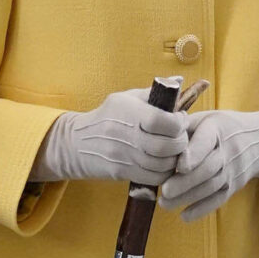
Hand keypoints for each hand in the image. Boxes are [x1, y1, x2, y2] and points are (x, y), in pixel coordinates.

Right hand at [33, 86, 189, 187]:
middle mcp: (125, 135)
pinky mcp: (124, 172)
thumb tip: (179, 80)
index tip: (180, 119)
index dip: (178, 122)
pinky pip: (154, 178)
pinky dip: (165, 172)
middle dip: (181, 142)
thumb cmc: (108, 116)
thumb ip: (153, 93)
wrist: (77, 143)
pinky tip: (163, 162)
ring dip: (175, 158)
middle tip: (180, 137)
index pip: (162, 121)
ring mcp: (124, 156)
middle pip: (166, 146)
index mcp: (128, 112)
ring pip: (163, 165)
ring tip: (173, 150)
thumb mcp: (125, 98)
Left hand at [160, 109, 258, 219]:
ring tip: (164, 203)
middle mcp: (228, 150)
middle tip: (164, 191)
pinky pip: (219, 199)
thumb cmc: (221, 127)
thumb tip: (155, 134)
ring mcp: (233, 169)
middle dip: (185, 182)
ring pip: (211, 186)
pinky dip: (202, 209)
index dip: (194, 154)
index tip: (179, 166)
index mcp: (217, 128)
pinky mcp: (235, 185)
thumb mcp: (206, 118)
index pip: (206, 141)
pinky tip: (184, 216)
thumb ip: (183, 127)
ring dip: (188, 197)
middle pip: (208, 168)